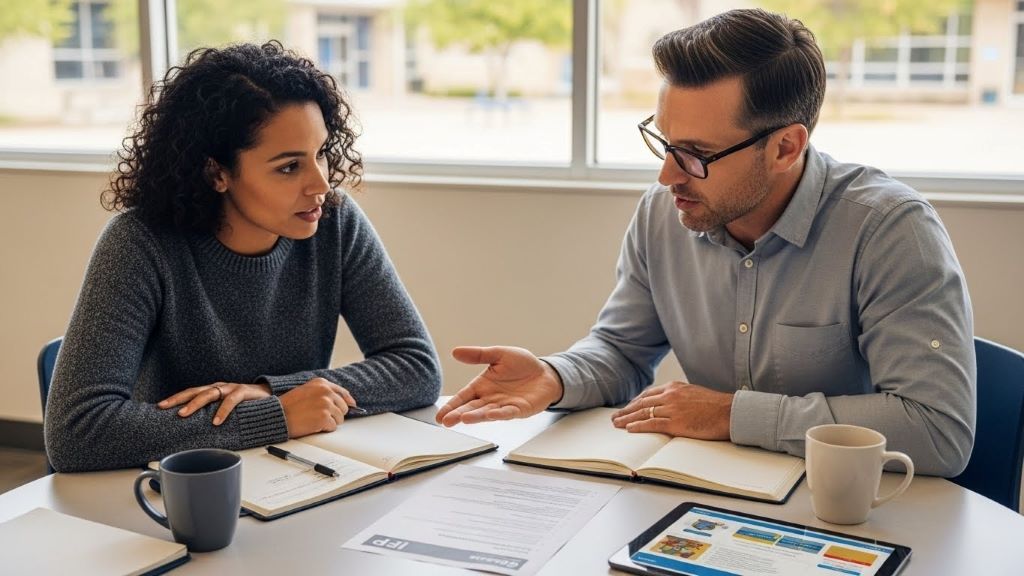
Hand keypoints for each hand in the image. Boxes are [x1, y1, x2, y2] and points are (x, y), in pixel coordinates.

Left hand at [158, 382, 271, 425]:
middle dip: (178, 399)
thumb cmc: (246, 404)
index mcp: (213, 390)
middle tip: (164, 407)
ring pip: (209, 394)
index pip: (190, 393)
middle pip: (195, 391)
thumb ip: (212, 414)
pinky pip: (231, 400)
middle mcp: (219, 387)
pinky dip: (223, 411)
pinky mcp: (244, 391)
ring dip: (195, 404)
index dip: (175, 399)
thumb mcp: (226, 408)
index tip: (159, 407)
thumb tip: (193, 430)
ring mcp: (231, 388)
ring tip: (184, 414)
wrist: (270, 396)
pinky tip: (216, 421)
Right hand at [279, 378, 357, 437]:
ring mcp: (326, 404)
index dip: (347, 401)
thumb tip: (344, 401)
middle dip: (335, 414)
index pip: (343, 393)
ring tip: (314, 420)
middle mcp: (326, 392)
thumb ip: (324, 392)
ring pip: (339, 418)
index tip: (351, 405)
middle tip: (320, 416)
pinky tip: (313, 425)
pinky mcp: (324, 417)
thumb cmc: (289, 405)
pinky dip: (324, 429)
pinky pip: (333, 427)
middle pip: (344, 407)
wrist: (277, 415)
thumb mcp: (307, 390)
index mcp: (322, 383)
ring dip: (329, 422)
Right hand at [436, 346, 563, 426]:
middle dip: (458, 415)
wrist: (545, 372)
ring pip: (486, 413)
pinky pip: (508, 412)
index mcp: (482, 385)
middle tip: (446, 422)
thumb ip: (478, 355)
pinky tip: (491, 414)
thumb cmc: (522, 364)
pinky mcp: (519, 409)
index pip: (463, 397)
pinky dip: (499, 414)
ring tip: (463, 419)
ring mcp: (504, 405)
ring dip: (476, 416)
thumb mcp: (498, 354)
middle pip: (471, 408)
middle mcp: (490, 398)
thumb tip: (455, 351)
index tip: (439, 416)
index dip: (451, 406)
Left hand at [611, 381, 732, 439]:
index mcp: (674, 387)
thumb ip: (679, 397)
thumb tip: (669, 405)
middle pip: (642, 403)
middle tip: (615, 416)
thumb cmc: (716, 405)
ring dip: (627, 418)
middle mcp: (670, 396)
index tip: (628, 407)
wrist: (729, 411)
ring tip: (617, 423)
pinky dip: (639, 426)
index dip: (635, 402)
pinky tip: (629, 429)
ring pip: (643, 413)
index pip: (649, 394)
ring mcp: (672, 409)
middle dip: (627, 410)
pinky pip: (652, 424)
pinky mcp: (676, 423)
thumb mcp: (694, 393)